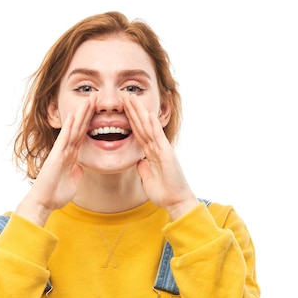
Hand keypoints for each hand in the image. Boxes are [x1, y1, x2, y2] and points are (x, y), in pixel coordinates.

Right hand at [15, 94, 96, 225]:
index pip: (83, 134)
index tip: (97, 109)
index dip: (90, 121)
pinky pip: (64, 138)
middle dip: (87, 111)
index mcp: (71, 155)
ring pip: (73, 128)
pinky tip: (74, 114)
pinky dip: (69, 126)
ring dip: (81, 113)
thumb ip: (76, 172)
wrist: (43, 202)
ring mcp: (61, 151)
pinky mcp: (56, 156)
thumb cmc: (56, 194)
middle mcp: (65, 150)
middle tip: (95, 96)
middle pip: (79, 127)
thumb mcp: (72, 181)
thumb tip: (80, 168)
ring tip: (89, 99)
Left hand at [124, 93, 198, 219]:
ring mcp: (162, 149)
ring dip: (140, 112)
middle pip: (142, 125)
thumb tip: (138, 162)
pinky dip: (153, 125)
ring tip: (131, 98)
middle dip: (133, 110)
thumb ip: (143, 168)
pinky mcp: (167, 154)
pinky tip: (147, 114)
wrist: (176, 201)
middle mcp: (157, 147)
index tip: (122, 108)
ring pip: (148, 127)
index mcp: (151, 153)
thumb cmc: (164, 192)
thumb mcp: (147, 178)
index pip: (138, 133)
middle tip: (124, 95)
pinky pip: (158, 137)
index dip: (130, 120)